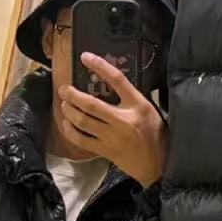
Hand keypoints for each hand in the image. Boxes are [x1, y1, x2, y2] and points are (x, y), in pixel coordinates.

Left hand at [58, 52, 166, 187]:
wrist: (158, 163)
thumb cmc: (155, 134)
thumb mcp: (148, 110)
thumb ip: (130, 98)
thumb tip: (108, 85)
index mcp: (137, 105)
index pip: (117, 80)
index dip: (100, 66)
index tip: (85, 57)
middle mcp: (123, 119)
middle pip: (91, 104)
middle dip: (73, 95)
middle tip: (63, 89)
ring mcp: (113, 136)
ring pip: (83, 121)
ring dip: (69, 111)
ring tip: (64, 104)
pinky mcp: (106, 151)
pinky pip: (82, 140)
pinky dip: (71, 131)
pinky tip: (66, 125)